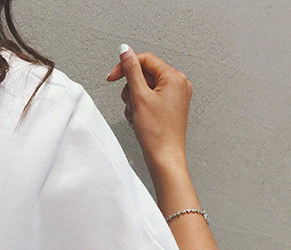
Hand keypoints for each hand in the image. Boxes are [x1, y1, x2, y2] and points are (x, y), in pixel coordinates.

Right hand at [105, 44, 191, 175]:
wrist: (165, 157)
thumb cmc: (156, 132)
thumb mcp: (139, 96)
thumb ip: (131, 70)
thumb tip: (125, 50)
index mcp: (174, 77)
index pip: (145, 60)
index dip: (126, 67)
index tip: (111, 78)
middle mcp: (179, 83)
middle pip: (145, 74)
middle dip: (132, 88)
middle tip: (130, 104)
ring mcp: (177, 96)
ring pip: (147, 88)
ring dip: (135, 100)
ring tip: (136, 115)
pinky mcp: (172, 107)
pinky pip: (152, 99)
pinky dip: (142, 107)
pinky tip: (140, 119)